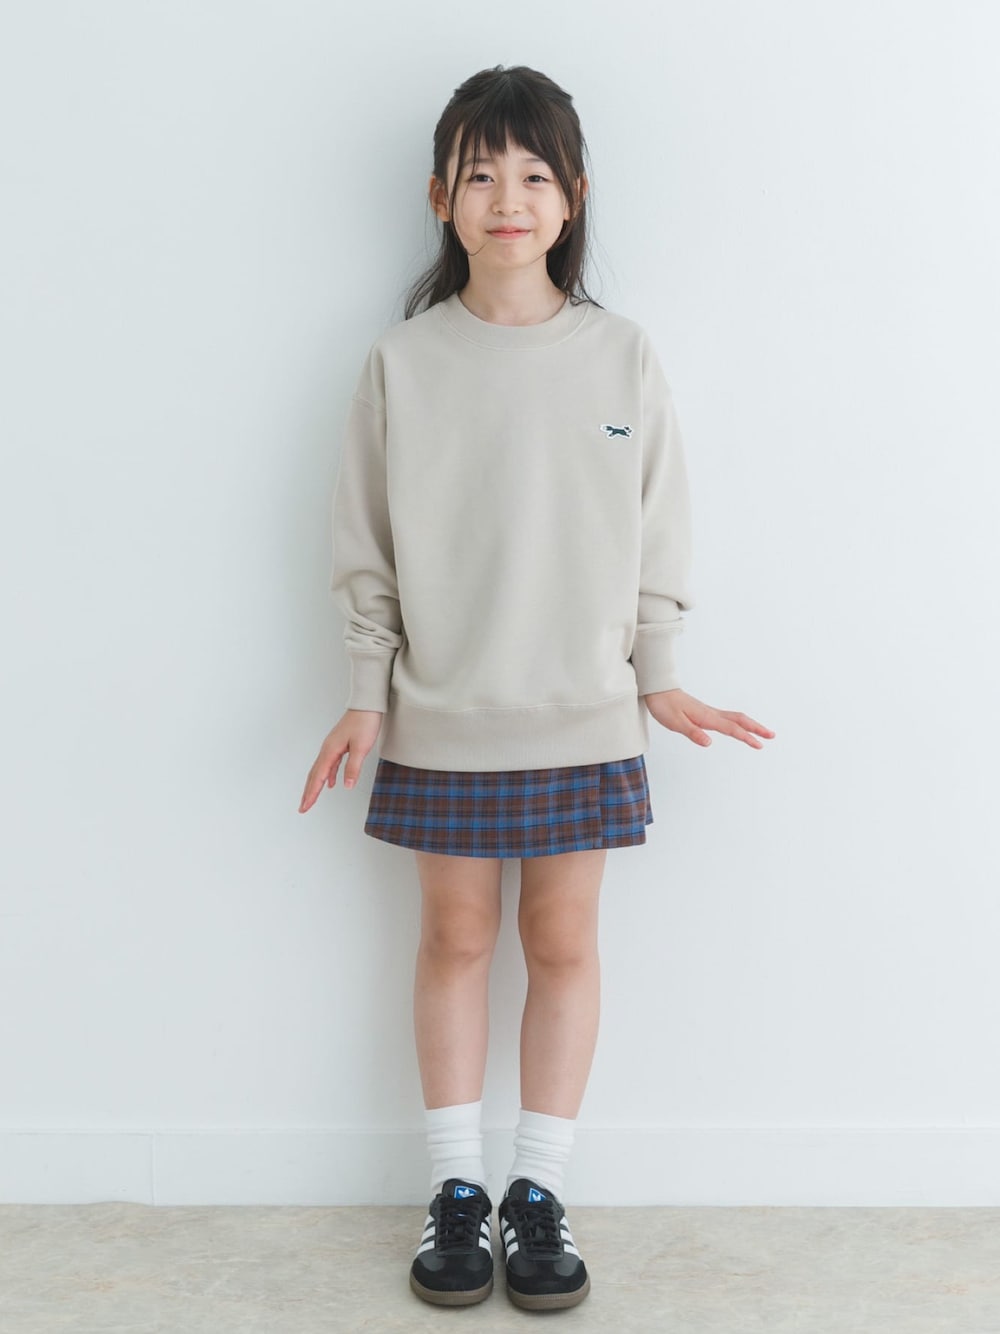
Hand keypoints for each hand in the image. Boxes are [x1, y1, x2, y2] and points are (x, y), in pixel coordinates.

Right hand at [298, 709, 383, 811]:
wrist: (367, 705)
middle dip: (308, 792)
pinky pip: (329, 764)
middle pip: (314, 774)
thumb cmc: (365, 722)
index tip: (305, 807)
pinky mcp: (338, 745)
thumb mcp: (361, 748)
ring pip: (320, 769)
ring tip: (311, 798)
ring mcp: (332, 746)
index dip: (311, 793)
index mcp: (330, 750)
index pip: (318, 777)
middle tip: (303, 807)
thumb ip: (353, 768)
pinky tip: (330, 783)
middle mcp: (327, 749)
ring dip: (315, 785)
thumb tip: (346, 786)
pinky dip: (327, 775)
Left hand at [643, 688, 774, 749]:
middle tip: (772, 735)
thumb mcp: (675, 723)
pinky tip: (739, 728)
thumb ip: (693, 733)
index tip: (759, 745)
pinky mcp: (705, 712)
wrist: (657, 690)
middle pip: (739, 720)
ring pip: (735, 718)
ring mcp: (709, 712)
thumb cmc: (664, 706)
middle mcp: (711, 713)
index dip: (746, 737)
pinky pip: (727, 718)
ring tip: (762, 732)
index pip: (731, 728)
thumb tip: (709, 742)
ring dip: (750, 725)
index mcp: (706, 717)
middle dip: (756, 728)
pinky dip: (739, 722)